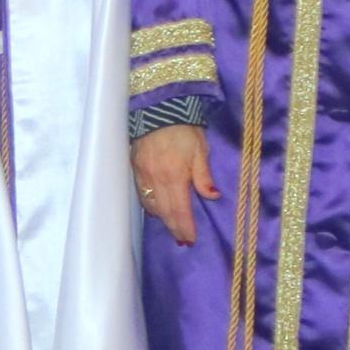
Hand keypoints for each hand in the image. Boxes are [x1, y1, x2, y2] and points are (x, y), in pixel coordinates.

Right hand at [133, 123, 218, 246]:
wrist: (159, 109)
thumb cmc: (185, 129)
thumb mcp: (200, 150)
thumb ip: (204, 176)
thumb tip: (213, 196)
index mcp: (174, 177)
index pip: (179, 210)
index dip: (185, 228)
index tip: (191, 240)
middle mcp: (156, 180)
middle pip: (164, 212)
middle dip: (174, 228)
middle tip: (182, 239)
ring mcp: (143, 175)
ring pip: (151, 206)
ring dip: (162, 218)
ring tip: (172, 226)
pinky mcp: (135, 169)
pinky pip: (142, 194)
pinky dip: (150, 205)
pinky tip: (157, 208)